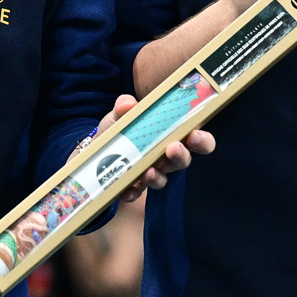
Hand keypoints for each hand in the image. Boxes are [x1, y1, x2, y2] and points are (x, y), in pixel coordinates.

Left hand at [81, 94, 213, 202]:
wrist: (94, 150)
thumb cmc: (118, 130)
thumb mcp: (120, 115)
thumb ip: (124, 106)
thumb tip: (128, 104)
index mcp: (171, 135)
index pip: (196, 139)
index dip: (201, 139)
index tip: (195, 134)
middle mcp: (165, 156)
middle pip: (183, 161)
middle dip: (181, 156)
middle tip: (173, 148)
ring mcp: (151, 173)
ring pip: (163, 179)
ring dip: (158, 176)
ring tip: (149, 170)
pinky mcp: (133, 187)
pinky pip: (137, 193)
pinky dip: (133, 191)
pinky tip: (128, 189)